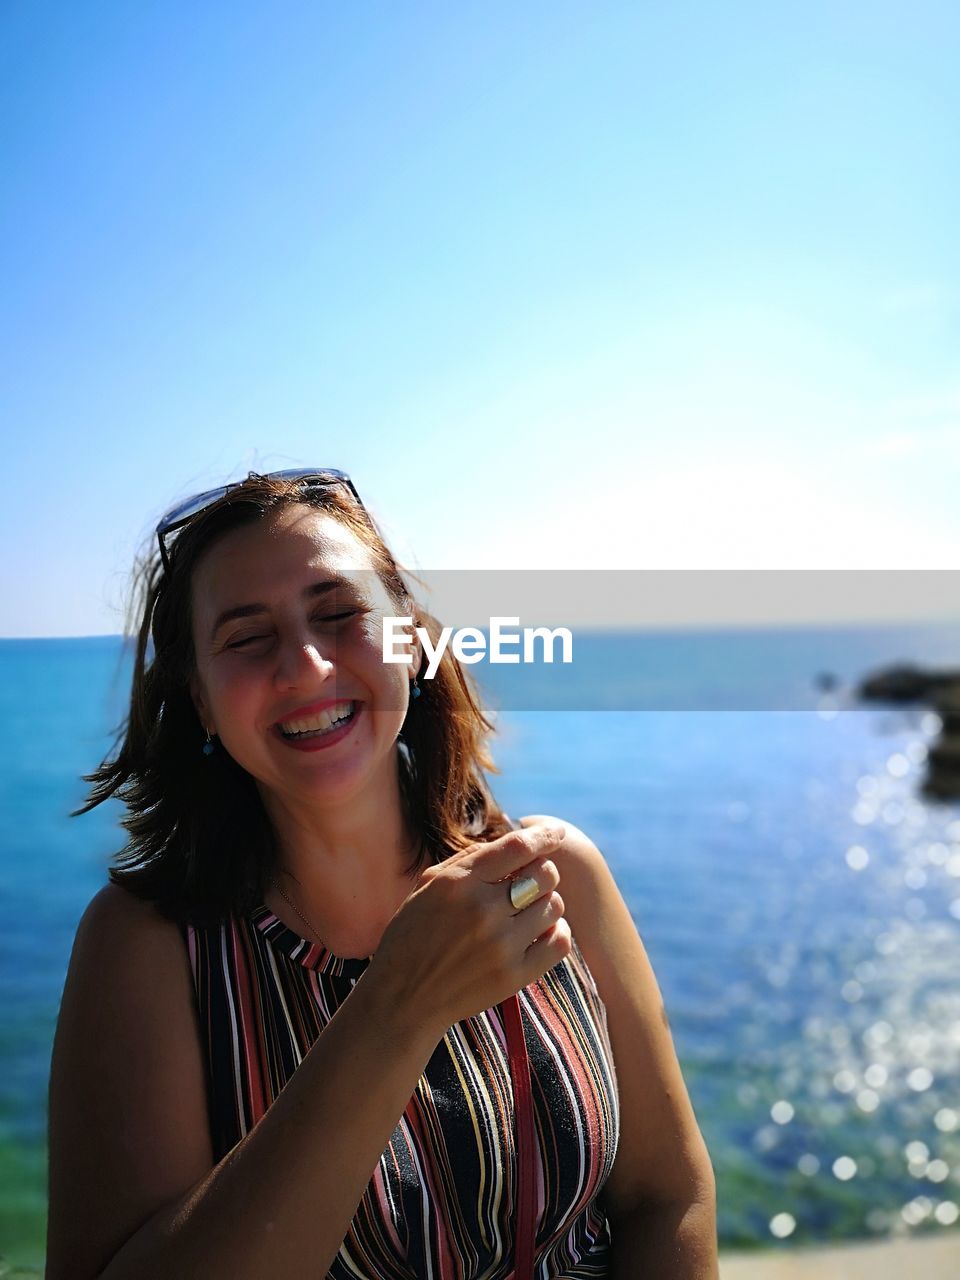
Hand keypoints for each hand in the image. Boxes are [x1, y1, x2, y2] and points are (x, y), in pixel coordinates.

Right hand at [369, 822, 569, 1032]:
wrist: (403, 998)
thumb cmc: (414, 935)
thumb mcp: (429, 886)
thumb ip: (470, 860)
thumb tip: (515, 843)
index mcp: (459, 883)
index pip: (518, 847)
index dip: (544, 835)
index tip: (556, 833)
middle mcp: (482, 911)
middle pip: (544, 874)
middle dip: (543, 871)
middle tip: (530, 881)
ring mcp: (500, 945)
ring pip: (554, 906)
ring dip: (546, 903)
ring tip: (527, 911)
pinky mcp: (514, 976)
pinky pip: (559, 942)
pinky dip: (556, 932)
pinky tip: (540, 932)